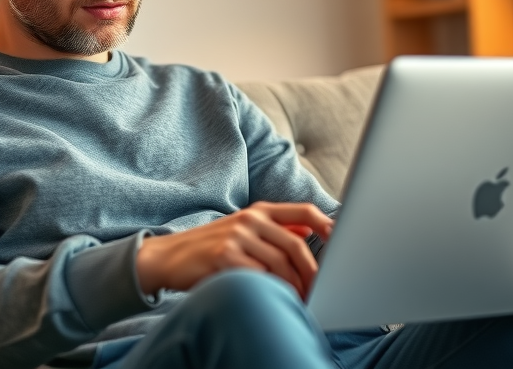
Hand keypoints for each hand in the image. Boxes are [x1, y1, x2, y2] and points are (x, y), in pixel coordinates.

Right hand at [135, 202, 332, 299]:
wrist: (168, 257)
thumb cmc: (210, 247)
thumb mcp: (243, 230)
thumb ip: (276, 229)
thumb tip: (311, 230)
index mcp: (260, 211)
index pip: (304, 212)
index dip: (328, 225)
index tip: (343, 242)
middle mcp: (251, 220)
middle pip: (296, 246)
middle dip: (312, 274)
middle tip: (320, 292)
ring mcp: (237, 237)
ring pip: (280, 265)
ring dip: (294, 288)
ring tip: (298, 302)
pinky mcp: (224, 256)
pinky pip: (259, 276)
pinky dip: (271, 291)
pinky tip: (273, 300)